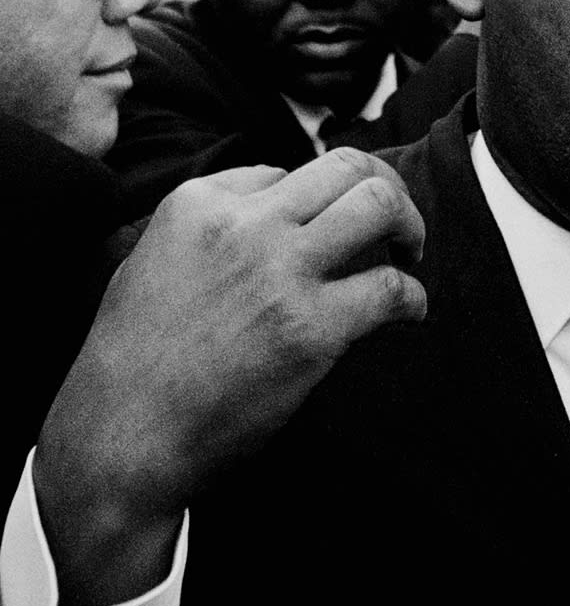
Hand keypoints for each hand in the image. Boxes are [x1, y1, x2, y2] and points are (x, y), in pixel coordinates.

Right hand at [33, 148, 424, 605]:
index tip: (324, 229)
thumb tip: (273, 201)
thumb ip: (209, 222)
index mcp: (199, 202)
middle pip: (347, 166)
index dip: (314, 201)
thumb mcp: (150, 257)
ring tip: (411, 252)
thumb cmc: (131, 359)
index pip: (285, 171)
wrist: (121, 439)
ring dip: (410, 224)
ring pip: (379, 205)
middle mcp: (245, 224)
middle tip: (396, 219)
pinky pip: (389, 289)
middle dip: (384, 184)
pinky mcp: (311, 329)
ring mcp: (281, 273)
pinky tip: (409, 311)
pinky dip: (412, 298)